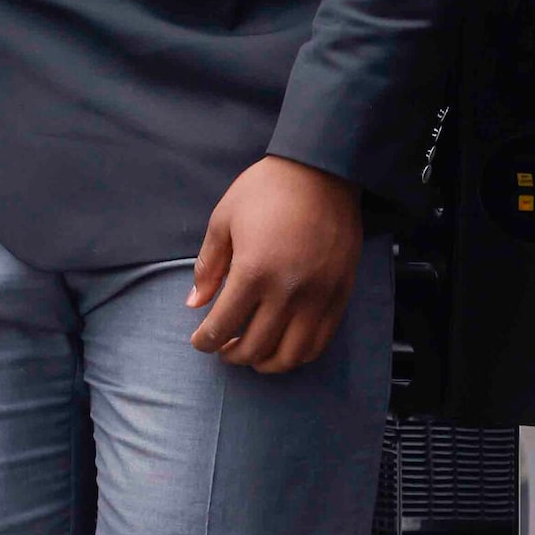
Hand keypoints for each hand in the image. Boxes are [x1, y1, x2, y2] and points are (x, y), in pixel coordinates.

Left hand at [186, 155, 363, 373]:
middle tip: (222, 349)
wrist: (322, 171)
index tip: (200, 342)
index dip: (206, 341)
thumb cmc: (267, 190)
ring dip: (265, 363)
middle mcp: (288, 292)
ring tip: (253, 355)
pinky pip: (320, 342)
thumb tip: (195, 303)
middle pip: (255, 347)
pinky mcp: (340, 295)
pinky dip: (298, 355)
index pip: (223, 325)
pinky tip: (284, 347)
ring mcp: (318, 297)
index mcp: (253, 271)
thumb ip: (209, 265)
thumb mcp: (224, 219)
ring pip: (290, 355)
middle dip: (232, 355)